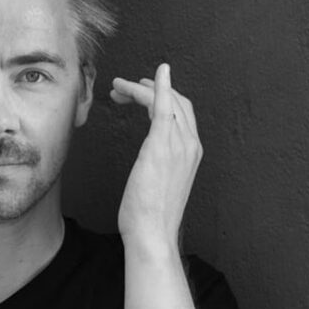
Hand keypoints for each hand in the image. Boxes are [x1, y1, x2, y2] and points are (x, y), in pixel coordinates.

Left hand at [110, 63, 202, 253]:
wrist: (152, 234)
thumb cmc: (149, 216)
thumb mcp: (156, 185)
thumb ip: (156, 167)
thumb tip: (147, 166)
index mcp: (191, 153)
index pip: (180, 113)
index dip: (161, 98)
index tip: (137, 95)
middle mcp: (190, 145)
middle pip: (176, 102)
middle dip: (149, 90)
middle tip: (123, 89)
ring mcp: (179, 145)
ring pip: (165, 101)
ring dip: (140, 89)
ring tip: (117, 89)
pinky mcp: (162, 146)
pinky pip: (164, 108)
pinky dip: (161, 87)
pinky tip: (157, 73)